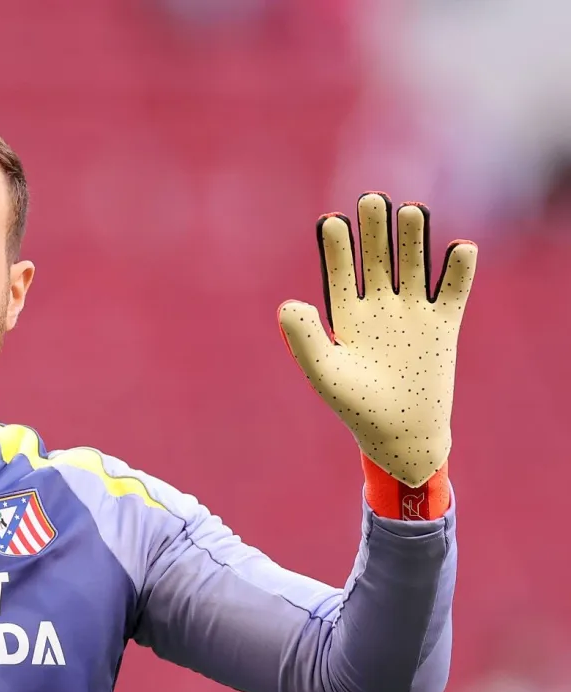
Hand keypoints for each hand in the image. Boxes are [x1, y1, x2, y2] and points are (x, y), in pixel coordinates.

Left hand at [278, 193, 475, 488]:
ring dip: (413, 240)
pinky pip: (453, 292)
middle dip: (376, 230)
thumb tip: (288, 304)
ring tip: (411, 210)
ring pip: (414, 267)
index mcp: (347, 315)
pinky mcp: (444, 326)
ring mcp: (414, 314)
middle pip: (379, 259)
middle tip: (372, 198)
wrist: (399, 435)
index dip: (337, 247)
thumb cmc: (356, 408)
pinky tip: (460, 248)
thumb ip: (306, 339)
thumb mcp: (325, 372)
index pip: (340, 272)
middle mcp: (380, 308)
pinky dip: (459, 271)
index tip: (331, 220)